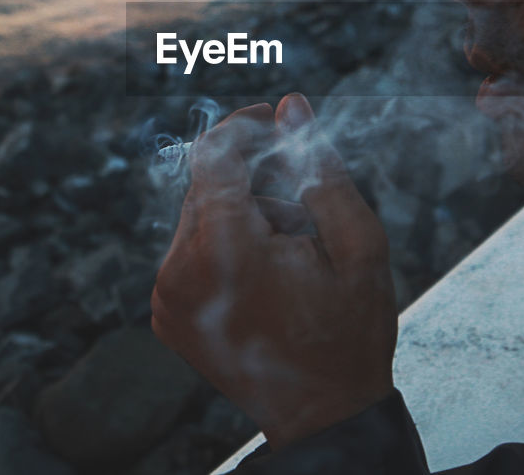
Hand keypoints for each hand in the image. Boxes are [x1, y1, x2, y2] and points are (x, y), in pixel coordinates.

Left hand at [151, 93, 396, 448]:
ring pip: (198, 216)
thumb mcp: (357, 245)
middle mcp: (180, 270)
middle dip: (254, 180)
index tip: (275, 121)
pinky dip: (225, 245)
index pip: (213, 154)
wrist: (323, 417)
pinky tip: (266, 274)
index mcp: (225, 250)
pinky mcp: (166, 314)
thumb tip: (292, 105)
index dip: (244, 126)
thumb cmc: (349, 332)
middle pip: (206, 185)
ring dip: (242, 214)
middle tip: (303, 205)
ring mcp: (167, 296)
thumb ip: (320, 169)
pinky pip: (190, 251)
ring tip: (291, 252)